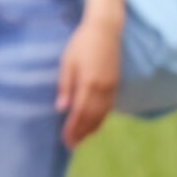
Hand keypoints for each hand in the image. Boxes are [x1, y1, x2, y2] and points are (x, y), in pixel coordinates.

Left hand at [57, 12, 120, 147]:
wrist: (105, 31)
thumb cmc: (81, 44)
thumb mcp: (67, 63)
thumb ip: (65, 86)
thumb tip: (61, 109)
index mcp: (89, 83)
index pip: (80, 112)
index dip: (73, 128)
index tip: (65, 140)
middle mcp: (103, 89)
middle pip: (92, 117)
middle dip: (82, 132)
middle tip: (71, 145)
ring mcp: (112, 87)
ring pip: (102, 114)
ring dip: (92, 128)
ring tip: (81, 138)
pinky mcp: (116, 84)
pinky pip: (109, 107)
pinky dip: (101, 118)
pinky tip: (94, 124)